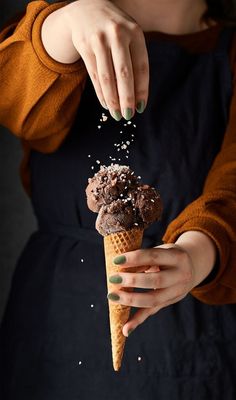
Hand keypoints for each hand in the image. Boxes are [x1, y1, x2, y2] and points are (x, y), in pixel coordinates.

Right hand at [62, 0, 148, 119]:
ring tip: (117, 115)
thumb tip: (137, 97)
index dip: (142, 90)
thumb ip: (135, 61)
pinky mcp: (85, 46)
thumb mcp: (130, 37)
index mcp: (135, 32)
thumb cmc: (115, 30)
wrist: (87, 8)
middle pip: (124, 74)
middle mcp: (118, 34)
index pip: (141, 67)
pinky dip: (100, 92)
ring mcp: (99, 39)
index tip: (141, 108)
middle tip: (128, 116)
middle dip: (126, 98)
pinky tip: (106, 104)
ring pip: (107, 77)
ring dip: (112, 100)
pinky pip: (94, 75)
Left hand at [107, 231, 216, 336]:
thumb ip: (145, 259)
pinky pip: (153, 312)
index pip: (154, 257)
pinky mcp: (170, 302)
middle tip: (113, 278)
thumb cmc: (168, 256)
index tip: (116, 260)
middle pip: (156, 280)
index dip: (135, 259)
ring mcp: (177, 292)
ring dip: (131, 299)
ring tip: (112, 296)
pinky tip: (126, 329)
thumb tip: (121, 268)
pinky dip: (138, 320)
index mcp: (177, 257)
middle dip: (132, 280)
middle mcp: (181, 275)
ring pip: (154, 299)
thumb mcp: (161, 251)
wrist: (192, 265)